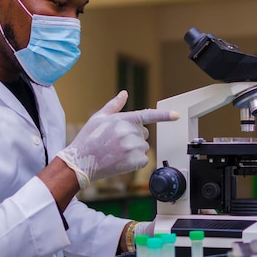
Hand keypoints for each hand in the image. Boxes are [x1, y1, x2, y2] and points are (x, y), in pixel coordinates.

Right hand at [57, 91, 178, 188]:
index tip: (177, 115)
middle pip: (144, 134)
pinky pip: (143, 160)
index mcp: (122, 119)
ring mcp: (131, 147)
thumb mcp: (98, 118)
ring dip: (134, 150)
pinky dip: (135, 162)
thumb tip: (124, 93)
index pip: (147, 115)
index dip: (164, 116)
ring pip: (143, 147)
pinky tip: (120, 161)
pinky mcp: (133, 161)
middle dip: (134, 137)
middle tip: (116, 142)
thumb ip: (114, 106)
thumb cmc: (87, 139)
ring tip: (116, 152)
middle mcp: (128, 132)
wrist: (79, 162)